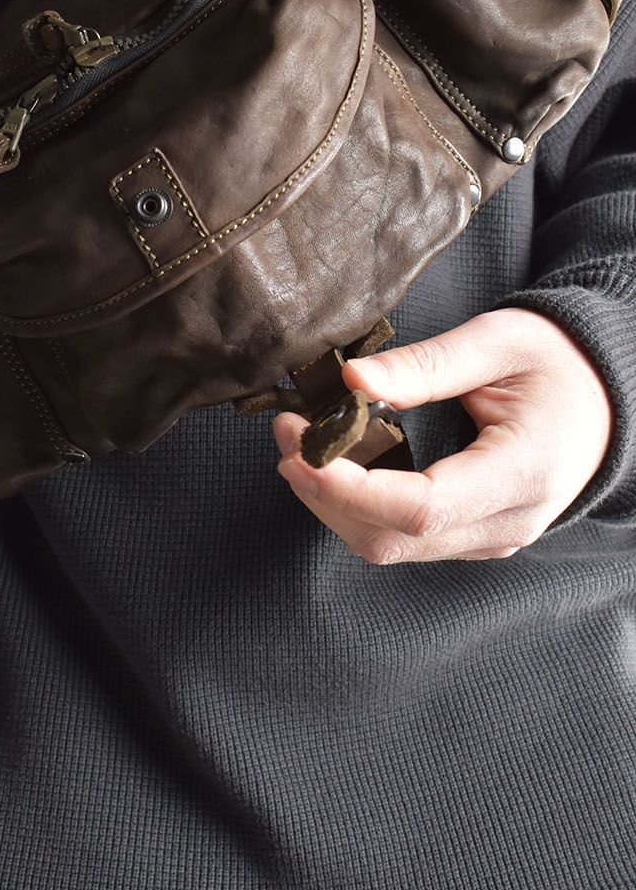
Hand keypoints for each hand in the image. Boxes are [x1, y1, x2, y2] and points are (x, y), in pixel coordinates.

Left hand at [272, 307, 614, 563]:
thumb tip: (352, 381)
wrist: (604, 394)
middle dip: (325, 494)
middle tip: (286, 435)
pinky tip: (334, 465)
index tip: (300, 447)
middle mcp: (508, 522)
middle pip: (394, 538)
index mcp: (523, 473)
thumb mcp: (497, 342)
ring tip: (298, 444)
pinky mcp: (474, 534)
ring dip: (333, 503)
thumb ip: (424, 366)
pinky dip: (358, 507)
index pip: (422, 507)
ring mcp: (492, 537)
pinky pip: (404, 538)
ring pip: (391, 546)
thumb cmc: (558, 363)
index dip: (349, 486)